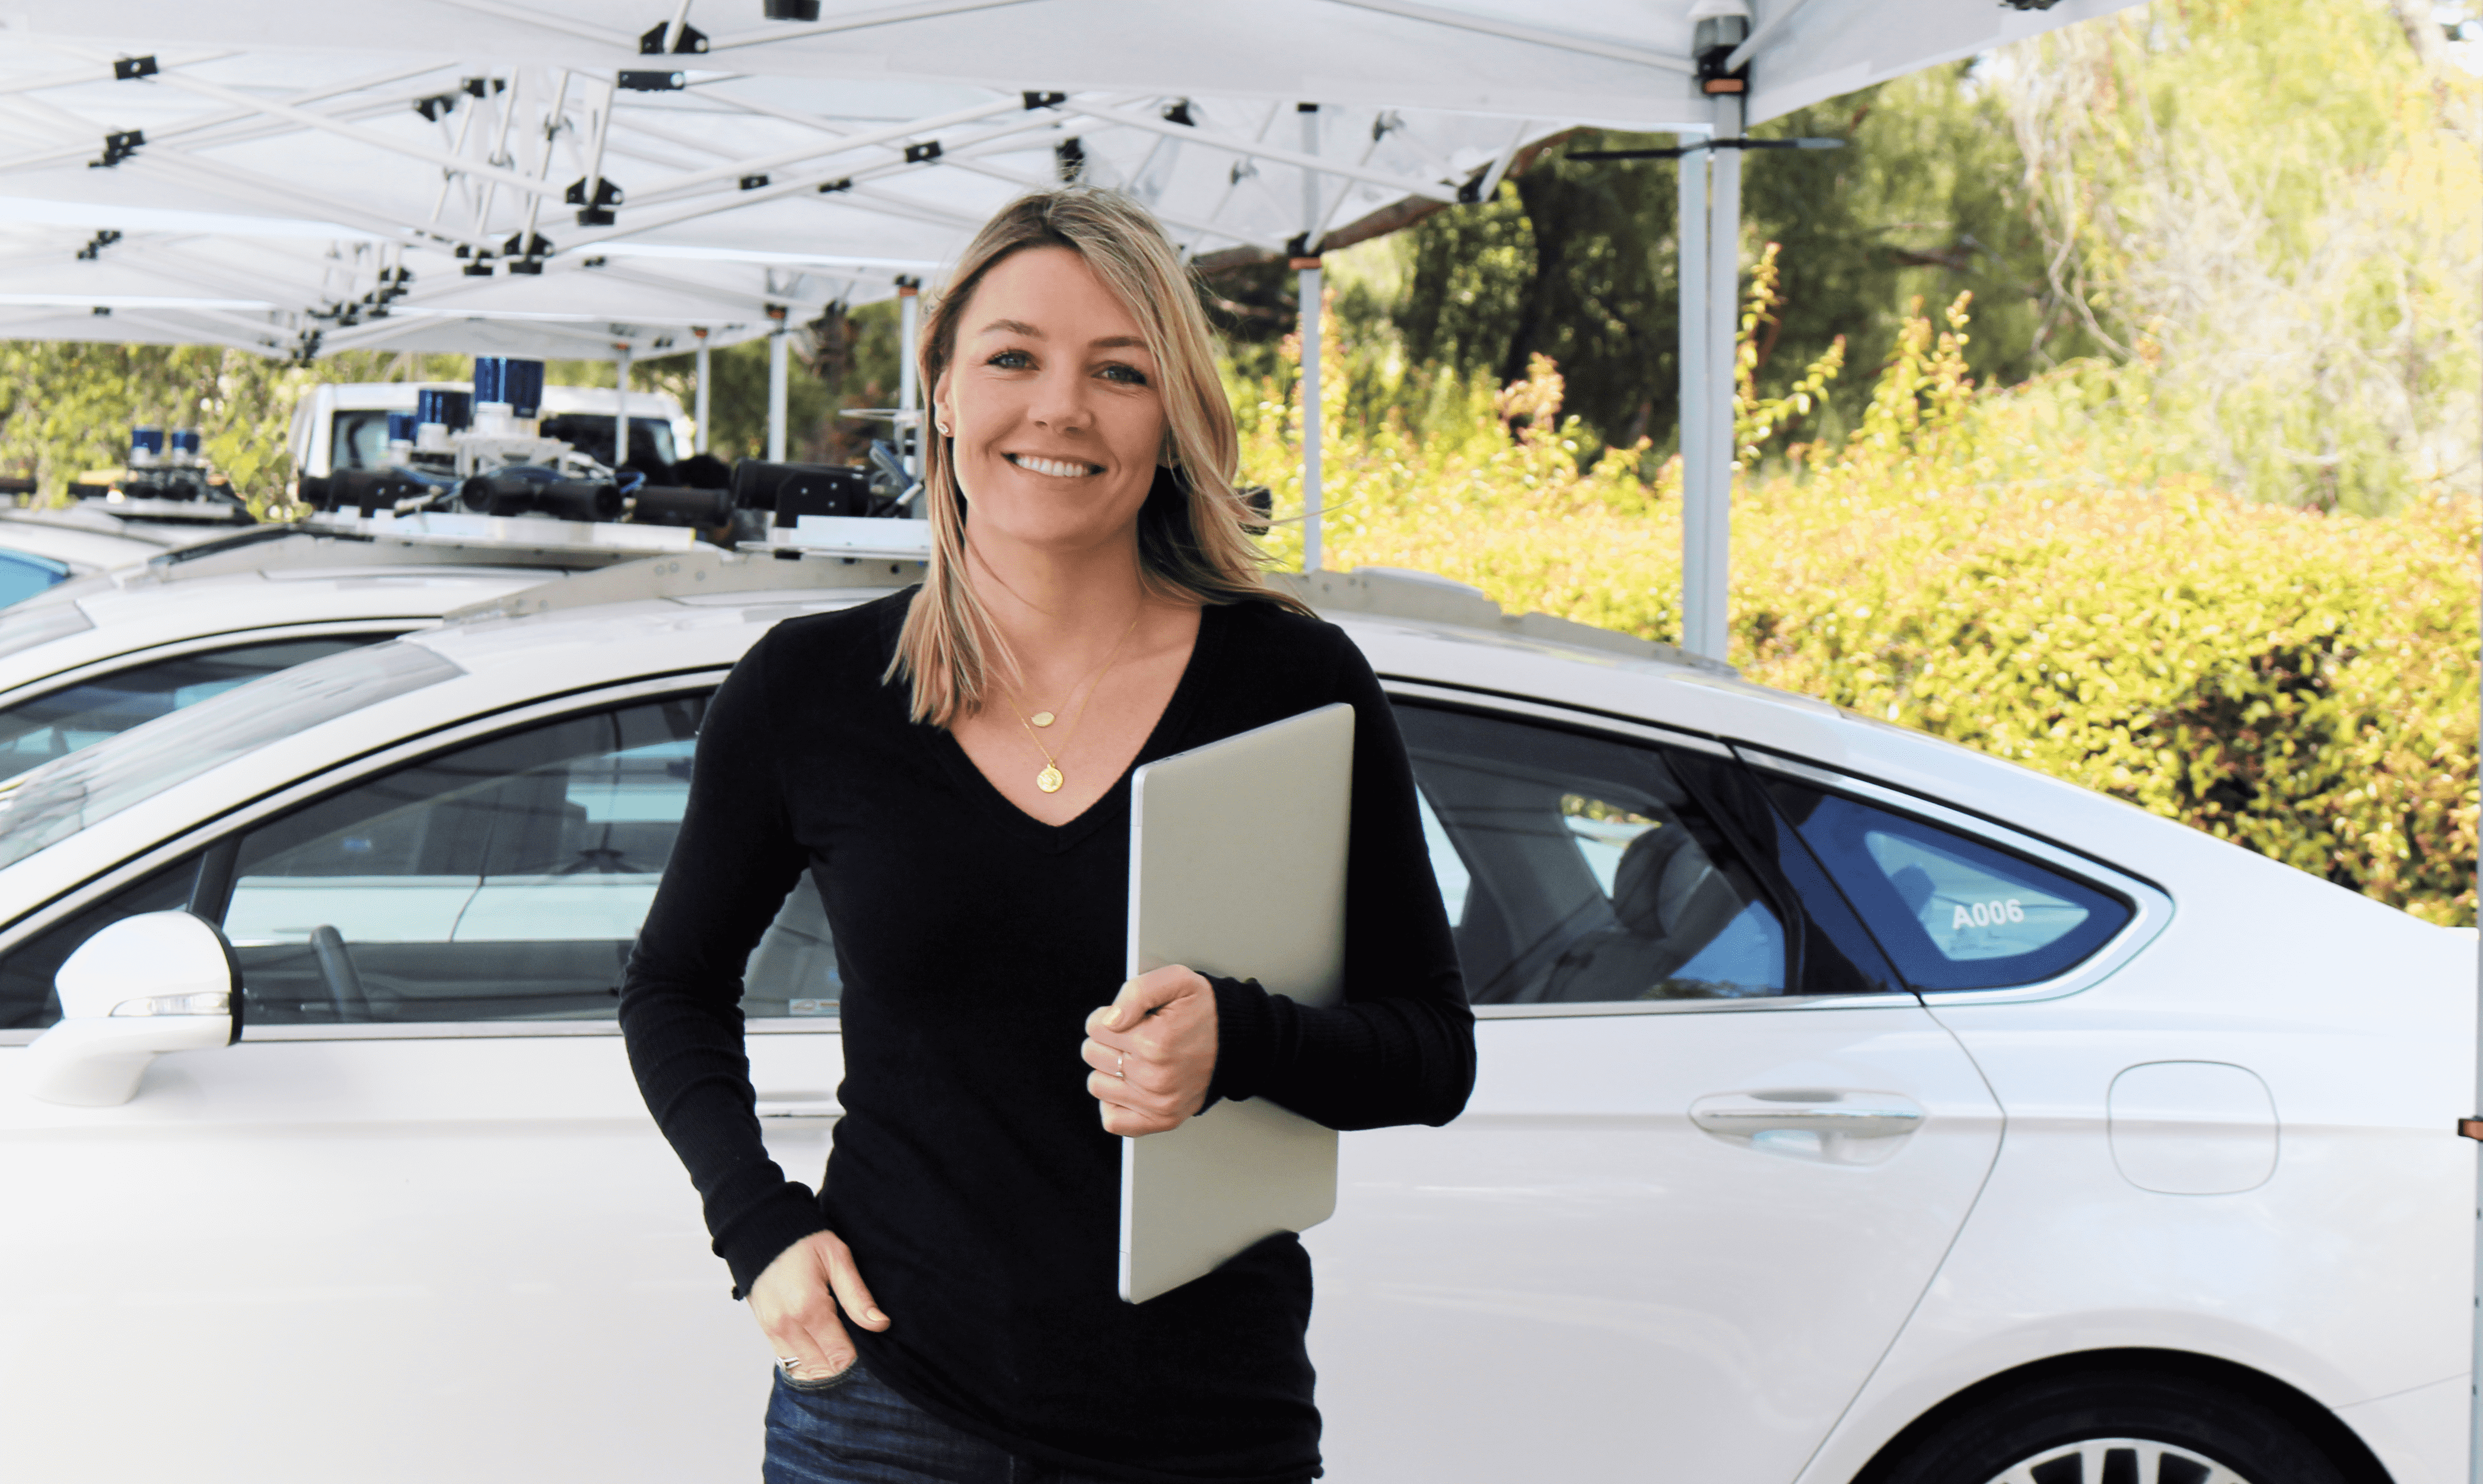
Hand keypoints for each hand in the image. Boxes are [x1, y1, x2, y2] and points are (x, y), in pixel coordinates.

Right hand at [747, 1229, 887, 1381]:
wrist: (762, 1230)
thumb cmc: (803, 1240)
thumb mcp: (837, 1258)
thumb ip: (857, 1295)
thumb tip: (880, 1324)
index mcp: (808, 1308)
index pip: (840, 1357)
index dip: (859, 1356)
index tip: (869, 1343)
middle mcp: (787, 1326)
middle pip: (823, 1369)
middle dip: (843, 1363)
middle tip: (856, 1342)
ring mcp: (773, 1330)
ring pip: (805, 1370)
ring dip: (824, 1364)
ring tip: (838, 1342)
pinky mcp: (765, 1330)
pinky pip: (788, 1361)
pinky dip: (807, 1359)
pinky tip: (820, 1343)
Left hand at [1082, 965, 1217, 1136]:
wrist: (1236, 1043)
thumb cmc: (1203, 1011)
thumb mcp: (1177, 981)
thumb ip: (1137, 991)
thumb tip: (1109, 1020)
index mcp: (1155, 1042)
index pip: (1095, 1026)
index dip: (1109, 1015)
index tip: (1132, 1017)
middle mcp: (1156, 1077)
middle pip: (1092, 1054)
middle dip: (1107, 1040)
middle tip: (1135, 1036)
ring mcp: (1159, 1103)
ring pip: (1096, 1085)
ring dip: (1109, 1069)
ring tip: (1136, 1059)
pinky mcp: (1161, 1120)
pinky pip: (1113, 1120)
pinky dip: (1115, 1102)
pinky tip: (1131, 1085)